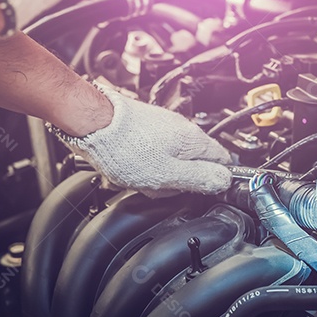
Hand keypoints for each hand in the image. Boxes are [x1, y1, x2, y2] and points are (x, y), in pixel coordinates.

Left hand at [52, 87, 233, 196]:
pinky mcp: (144, 131)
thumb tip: (224, 181)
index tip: (203, 189)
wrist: (93, 126)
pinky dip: (142, 168)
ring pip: (170, 163)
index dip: (215, 178)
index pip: (222, 160)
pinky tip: (130, 170)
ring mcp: (162, 128)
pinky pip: (151, 157)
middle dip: (179, 181)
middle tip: (161, 186)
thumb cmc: (124, 148)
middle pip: (193, 165)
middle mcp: (181, 130)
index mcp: (193, 140)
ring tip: (140, 178)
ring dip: (157, 177)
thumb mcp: (168, 174)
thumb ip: (199, 179)